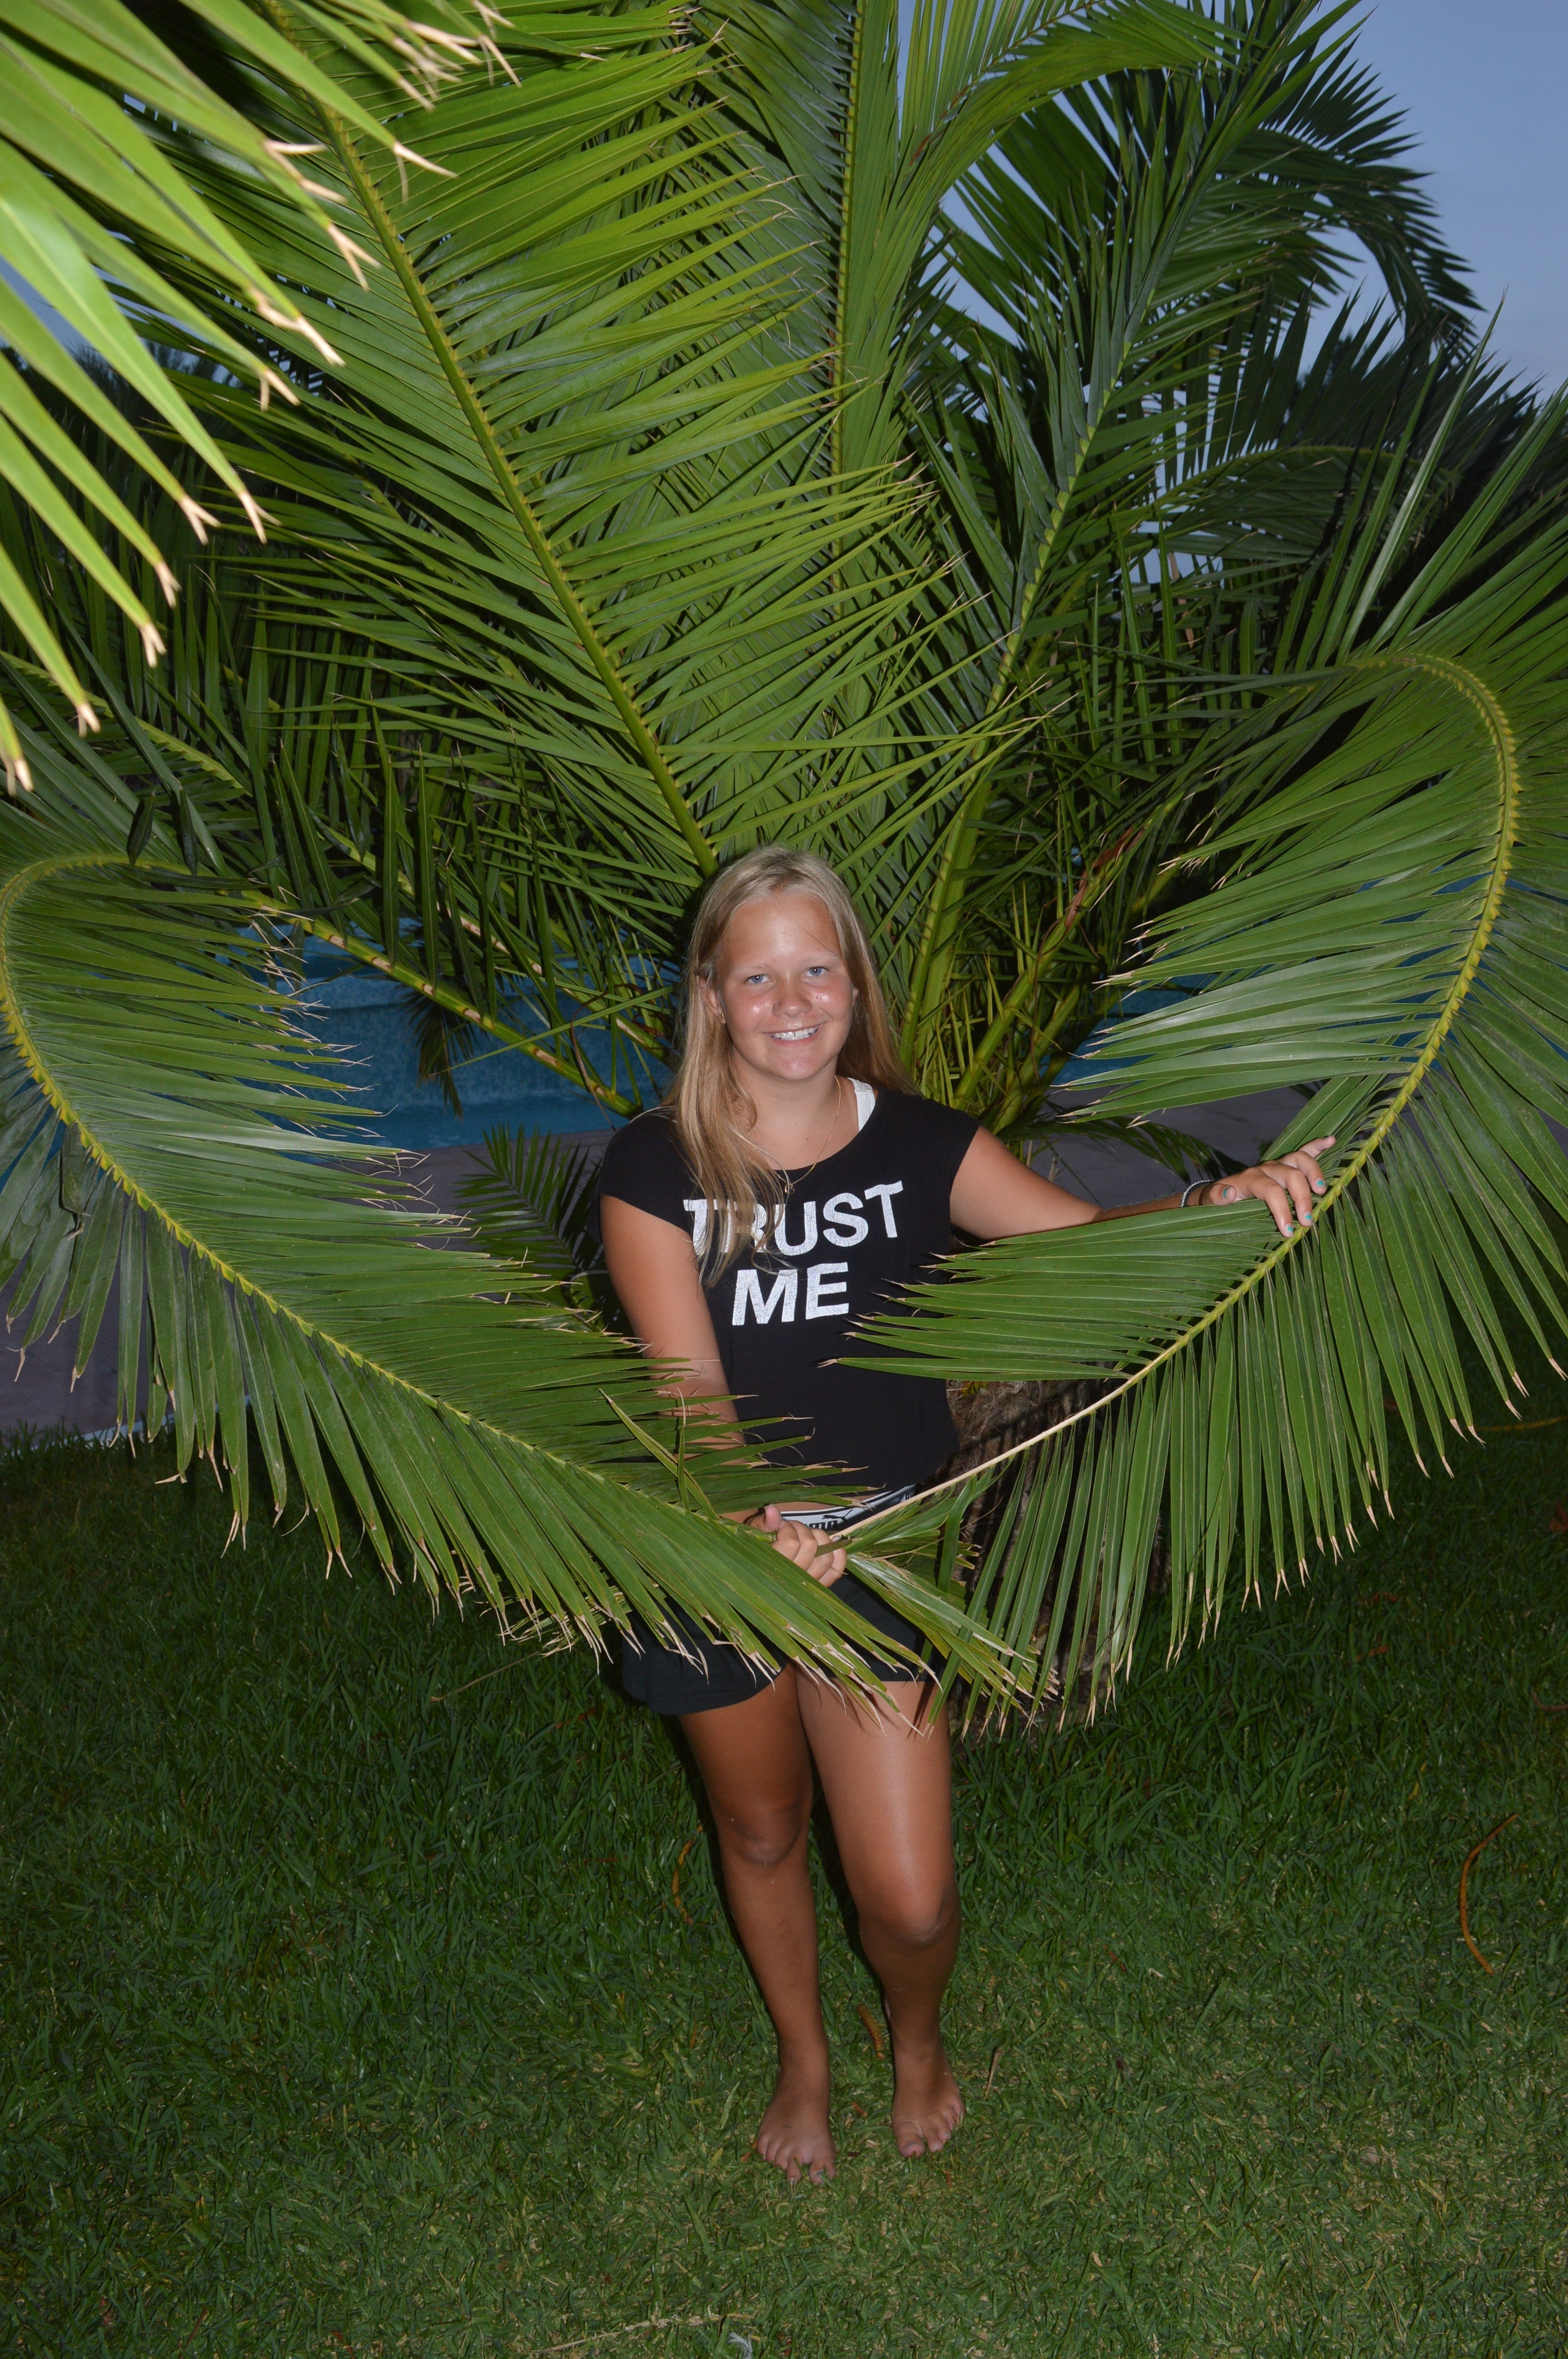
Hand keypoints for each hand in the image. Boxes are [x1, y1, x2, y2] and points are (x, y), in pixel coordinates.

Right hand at [746, 1502, 847, 1585]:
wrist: (757, 1568)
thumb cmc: (756, 1548)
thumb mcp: (754, 1534)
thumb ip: (764, 1523)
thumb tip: (771, 1510)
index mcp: (771, 1569)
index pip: (791, 1544)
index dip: (787, 1529)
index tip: (780, 1527)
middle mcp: (791, 1581)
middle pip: (810, 1546)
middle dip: (802, 1530)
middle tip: (792, 1529)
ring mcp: (808, 1584)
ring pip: (825, 1556)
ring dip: (819, 1539)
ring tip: (807, 1535)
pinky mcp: (820, 1585)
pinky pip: (836, 1570)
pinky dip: (839, 1554)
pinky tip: (834, 1541)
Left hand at [1197, 1135, 1334, 1238]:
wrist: (1219, 1191)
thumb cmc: (1218, 1200)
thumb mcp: (1211, 1201)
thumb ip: (1218, 1196)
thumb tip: (1230, 1193)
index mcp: (1250, 1178)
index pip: (1271, 1191)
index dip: (1282, 1210)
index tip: (1288, 1231)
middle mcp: (1266, 1168)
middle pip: (1290, 1176)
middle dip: (1302, 1198)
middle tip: (1307, 1222)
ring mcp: (1278, 1164)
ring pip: (1300, 1160)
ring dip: (1314, 1173)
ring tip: (1322, 1190)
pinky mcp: (1287, 1165)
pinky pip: (1304, 1152)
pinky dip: (1318, 1146)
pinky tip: (1331, 1140)